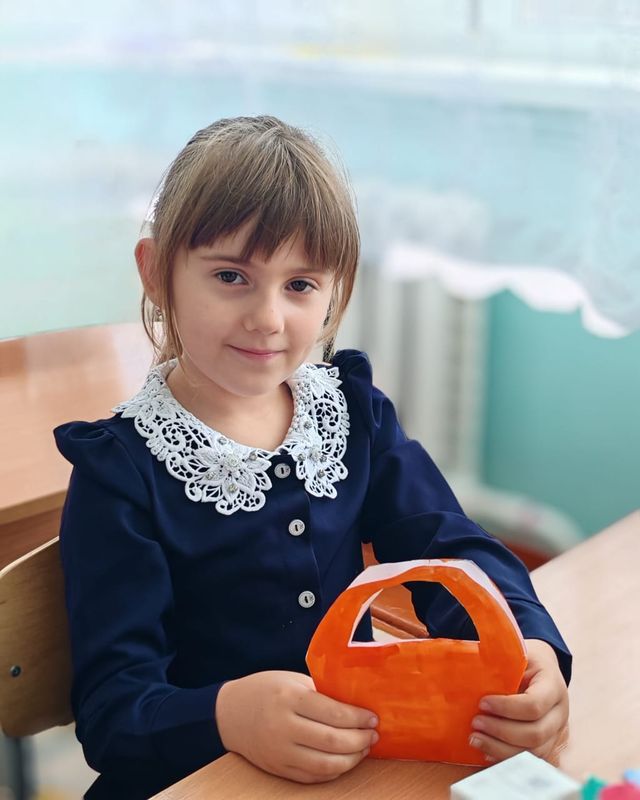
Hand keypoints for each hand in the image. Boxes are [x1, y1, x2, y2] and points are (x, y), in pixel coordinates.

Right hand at [216, 670, 378, 782]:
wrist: (229, 713)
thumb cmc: (265, 690)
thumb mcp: (291, 680)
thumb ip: (320, 693)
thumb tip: (355, 705)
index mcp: (289, 698)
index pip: (333, 712)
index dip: (358, 718)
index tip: (373, 717)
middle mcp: (283, 726)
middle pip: (332, 740)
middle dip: (360, 739)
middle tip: (373, 734)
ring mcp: (280, 751)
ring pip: (325, 765)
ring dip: (351, 759)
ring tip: (364, 748)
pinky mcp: (278, 769)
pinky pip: (313, 777)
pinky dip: (333, 771)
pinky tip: (344, 760)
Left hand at [469, 639, 568, 762]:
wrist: (541, 670)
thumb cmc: (523, 661)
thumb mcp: (516, 654)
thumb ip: (500, 664)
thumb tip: (469, 673)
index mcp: (553, 685)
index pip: (534, 704)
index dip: (506, 708)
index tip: (482, 703)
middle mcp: (560, 712)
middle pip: (536, 733)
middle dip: (501, 731)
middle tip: (475, 722)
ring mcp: (556, 732)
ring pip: (534, 752)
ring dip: (501, 749)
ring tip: (475, 738)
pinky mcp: (548, 745)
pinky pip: (529, 760)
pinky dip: (506, 758)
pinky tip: (486, 751)